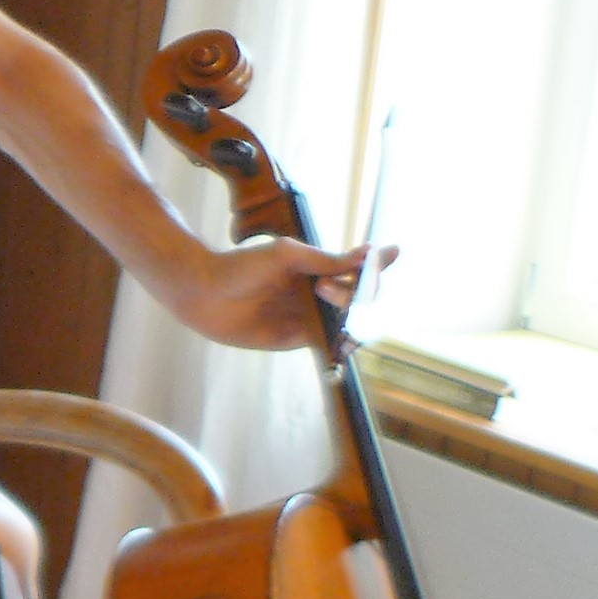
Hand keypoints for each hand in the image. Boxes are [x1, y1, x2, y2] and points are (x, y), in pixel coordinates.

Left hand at [161, 238, 393, 350]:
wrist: (206, 294)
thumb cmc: (243, 267)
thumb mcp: (286, 255)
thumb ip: (325, 259)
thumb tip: (368, 252)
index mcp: (321, 268)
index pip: (362, 269)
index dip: (381, 265)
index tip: (391, 254)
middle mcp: (322, 293)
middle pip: (363, 298)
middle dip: (356, 291)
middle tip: (322, 286)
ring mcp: (312, 316)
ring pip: (351, 322)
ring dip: (351, 315)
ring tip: (325, 298)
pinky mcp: (300, 339)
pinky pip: (330, 345)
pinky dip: (342, 346)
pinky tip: (342, 344)